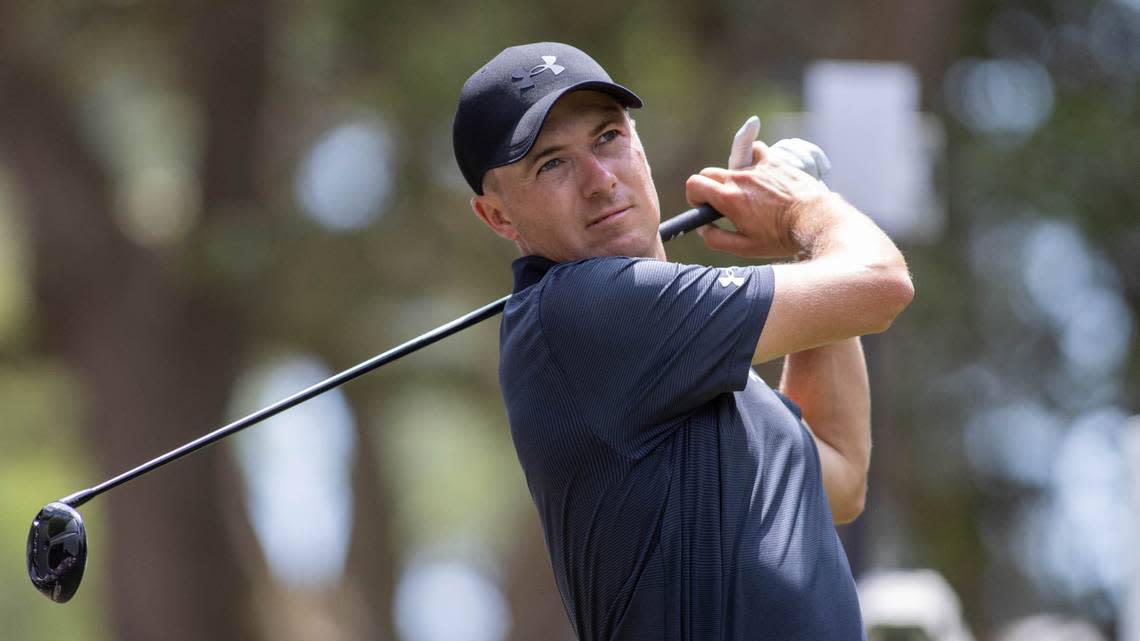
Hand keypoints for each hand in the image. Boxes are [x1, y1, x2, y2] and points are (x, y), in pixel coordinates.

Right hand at [686, 141, 832, 258]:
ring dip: (732, 177)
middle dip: (709, 188)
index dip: (695, 197)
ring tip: (747, 193)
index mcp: (729, 199)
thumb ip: (716, 239)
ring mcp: (758, 167)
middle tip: (723, 204)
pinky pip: (755, 151)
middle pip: (708, 173)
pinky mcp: (774, 161)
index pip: (694, 184)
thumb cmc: (781, 237)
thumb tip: (703, 228)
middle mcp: (740, 179)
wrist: (815, 221)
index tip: (704, 207)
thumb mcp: (745, 248)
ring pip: (731, 164)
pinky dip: (752, 159)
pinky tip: (760, 174)